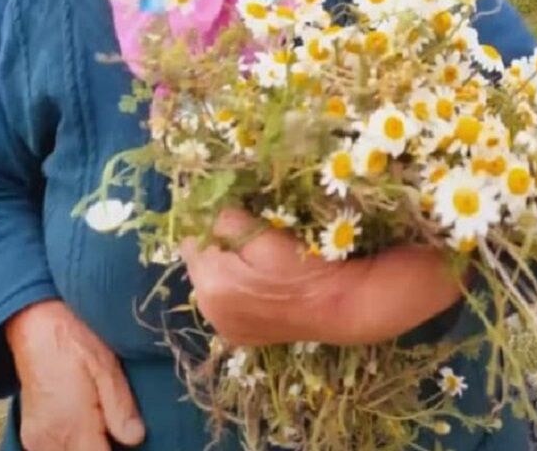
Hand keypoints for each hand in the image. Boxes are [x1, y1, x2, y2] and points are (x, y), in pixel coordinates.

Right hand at [5, 299, 144, 450]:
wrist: (34, 322)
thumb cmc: (74, 338)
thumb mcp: (105, 365)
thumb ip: (120, 406)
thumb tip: (136, 438)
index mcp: (72, 427)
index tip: (130, 441)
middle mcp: (49, 442)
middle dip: (105, 449)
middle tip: (120, 429)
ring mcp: (35, 441)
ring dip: (88, 448)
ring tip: (105, 426)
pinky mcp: (30, 435)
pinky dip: (73, 446)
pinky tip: (87, 429)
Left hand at [181, 208, 463, 345]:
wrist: (344, 305)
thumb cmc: (308, 262)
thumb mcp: (266, 232)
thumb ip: (227, 219)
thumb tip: (207, 206)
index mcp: (213, 285)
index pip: (191, 237)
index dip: (207, 217)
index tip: (225, 202)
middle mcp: (211, 312)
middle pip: (199, 259)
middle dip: (215, 239)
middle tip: (243, 221)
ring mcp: (226, 327)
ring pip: (212, 278)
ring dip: (225, 260)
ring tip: (253, 246)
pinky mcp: (242, 334)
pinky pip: (226, 298)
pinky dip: (235, 282)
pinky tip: (258, 273)